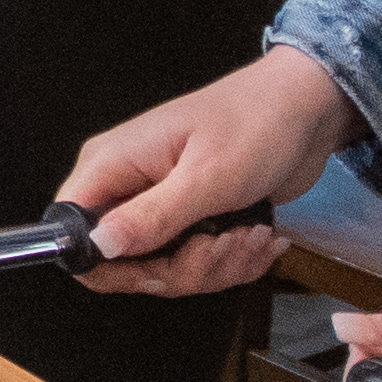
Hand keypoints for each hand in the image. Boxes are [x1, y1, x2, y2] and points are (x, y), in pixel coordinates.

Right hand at [54, 51, 357, 294]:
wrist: (307, 110)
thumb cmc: (256, 124)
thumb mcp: (206, 178)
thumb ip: (151, 217)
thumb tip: (98, 245)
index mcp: (113, 165)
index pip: (74, 233)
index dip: (108, 264)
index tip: (159, 267)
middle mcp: (128, 187)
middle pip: (125, 264)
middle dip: (184, 269)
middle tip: (222, 244)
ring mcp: (160, 205)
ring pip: (167, 271)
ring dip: (218, 265)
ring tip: (250, 233)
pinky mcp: (191, 219)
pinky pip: (197, 264)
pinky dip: (233, 260)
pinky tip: (258, 234)